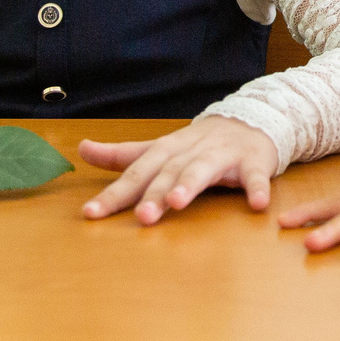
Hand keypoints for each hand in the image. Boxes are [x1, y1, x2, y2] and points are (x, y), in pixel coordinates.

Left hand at [79, 117, 281, 223]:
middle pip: (168, 172)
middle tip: (141, 217)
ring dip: (190, 184)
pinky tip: (258, 205)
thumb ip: (122, 155)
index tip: (91, 213)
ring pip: (203, 169)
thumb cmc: (198, 145)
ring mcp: (222, 155)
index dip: (114, 193)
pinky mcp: (253, 162)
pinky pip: (255, 176)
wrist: (250, 122)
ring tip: (177, 203)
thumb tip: (81, 149)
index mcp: (167, 151)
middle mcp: (191, 151)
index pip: (136, 172)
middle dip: (154, 193)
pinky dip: (257, 188)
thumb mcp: (160, 149)